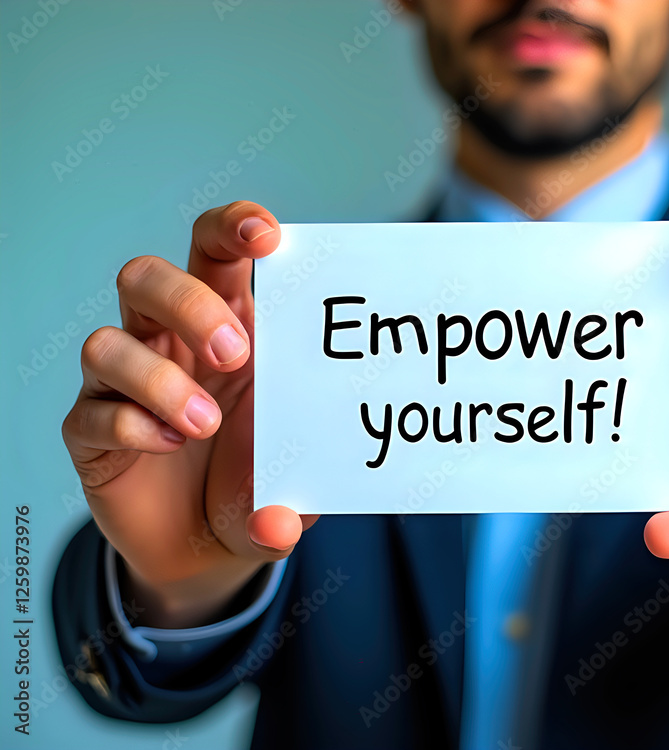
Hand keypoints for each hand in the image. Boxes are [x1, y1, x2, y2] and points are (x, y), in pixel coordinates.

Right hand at [62, 202, 317, 627]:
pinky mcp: (90, 431)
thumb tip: (282, 524)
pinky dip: (131, 426)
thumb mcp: (292, 479)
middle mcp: (170, 343)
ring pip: (106, 341)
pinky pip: (92, 411)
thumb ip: (297, 492)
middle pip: (148, 277)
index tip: (266, 235)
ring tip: (204, 423)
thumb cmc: (255, 483)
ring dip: (159, 380)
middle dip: (190, 304)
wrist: (206, 547)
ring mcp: (125, 385)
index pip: (216, 250)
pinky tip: (167, 446)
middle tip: (236, 354)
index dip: (233, 226)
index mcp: (228, 325)